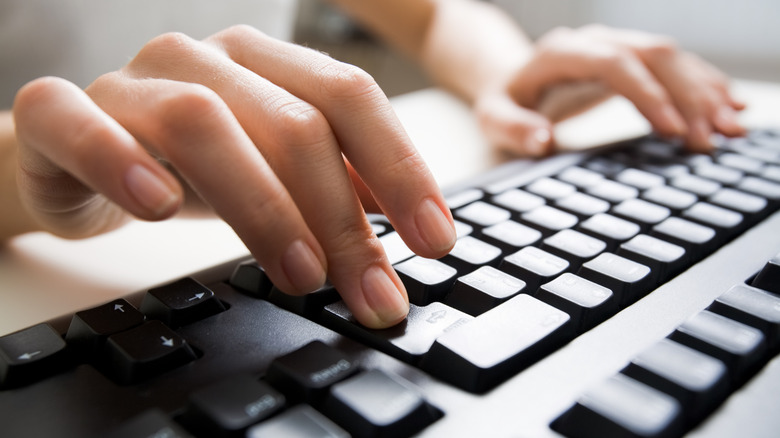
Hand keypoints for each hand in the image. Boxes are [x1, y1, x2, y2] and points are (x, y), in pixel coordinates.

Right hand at [12, 25, 455, 327]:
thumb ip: (336, 185)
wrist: (76, 157)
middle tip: (368, 288)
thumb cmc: (186, 165)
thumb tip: (406, 216)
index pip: (350, 98)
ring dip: (261, 205)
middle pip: (291, 121)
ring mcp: (131, 82)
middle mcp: (205, 60)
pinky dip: (122, 161)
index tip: (436, 240)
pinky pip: (83, 124)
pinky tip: (157, 206)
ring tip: (298, 274)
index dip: (400, 168)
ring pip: (203, 121)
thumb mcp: (274, 176)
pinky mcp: (60, 114)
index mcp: (265, 66)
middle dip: (340, 216)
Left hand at [474, 24, 745, 155]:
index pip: (613, 64)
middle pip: (653, 56)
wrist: (512, 77)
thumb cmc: (504, 101)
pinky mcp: (632, 58)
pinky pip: (675, 66)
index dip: (647, 93)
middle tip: (711, 140)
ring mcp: (616, 46)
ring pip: (672, 58)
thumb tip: (542, 140)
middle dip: (688, 97)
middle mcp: (595, 41)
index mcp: (561, 53)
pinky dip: (704, 85)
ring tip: (731, 131)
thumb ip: (514, 129)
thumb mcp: (494, 118)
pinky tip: (729, 106)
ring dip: (704, 92)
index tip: (673, 130)